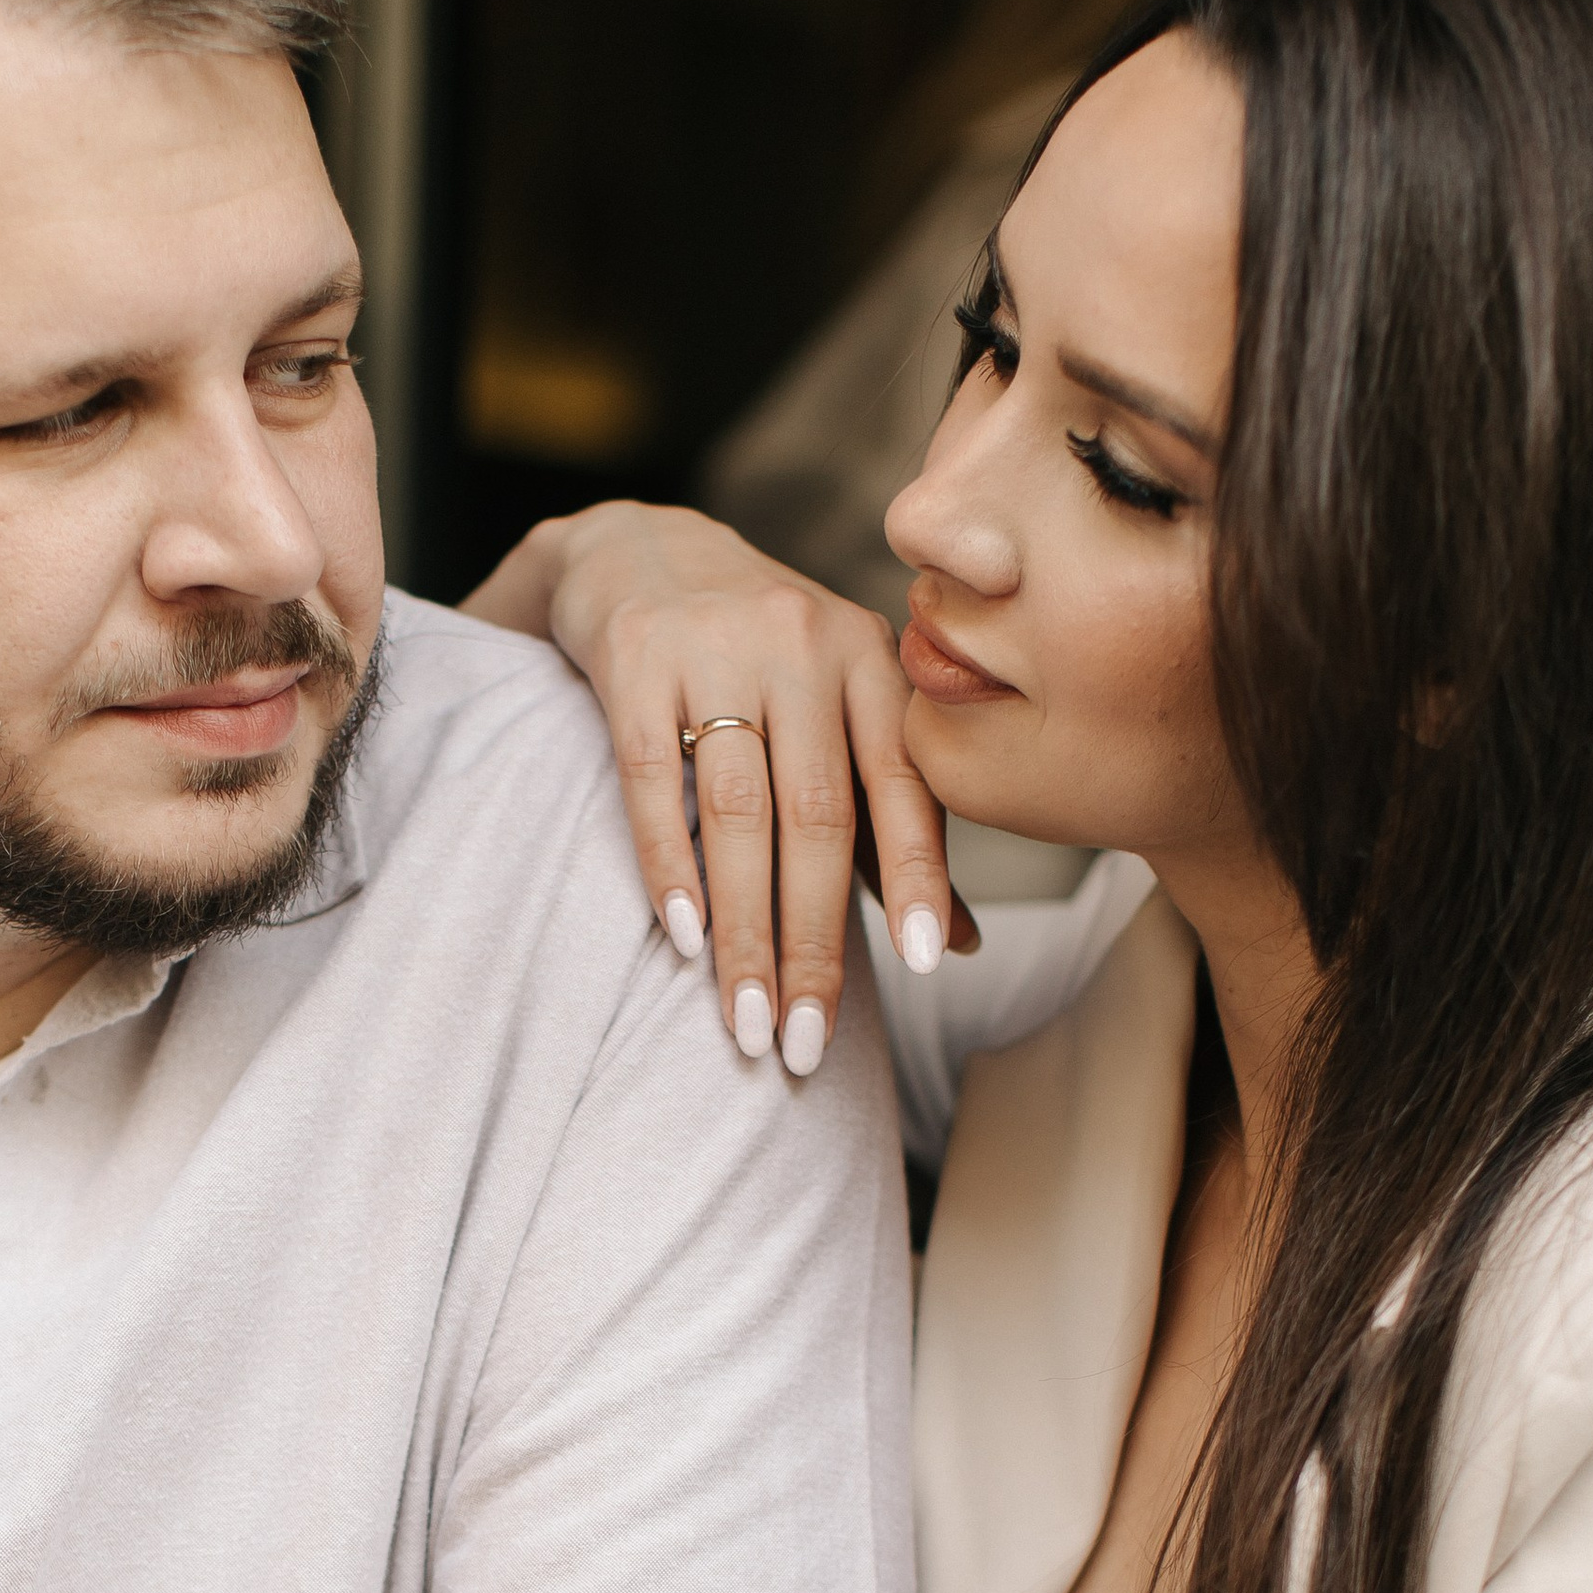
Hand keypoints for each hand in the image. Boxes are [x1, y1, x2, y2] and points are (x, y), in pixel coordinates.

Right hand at [465, 505, 972, 1069]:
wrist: (638, 549)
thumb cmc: (756, 658)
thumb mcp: (836, 711)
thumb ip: (885, 822)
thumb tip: (958, 945)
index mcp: (868, 660)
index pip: (903, 783)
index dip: (918, 876)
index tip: (929, 968)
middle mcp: (801, 645)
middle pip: (816, 817)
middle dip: (812, 942)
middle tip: (806, 1042)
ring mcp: (716, 647)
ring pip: (739, 811)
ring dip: (743, 931)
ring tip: (746, 1021)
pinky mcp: (634, 657)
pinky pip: (653, 778)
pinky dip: (670, 863)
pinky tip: (684, 938)